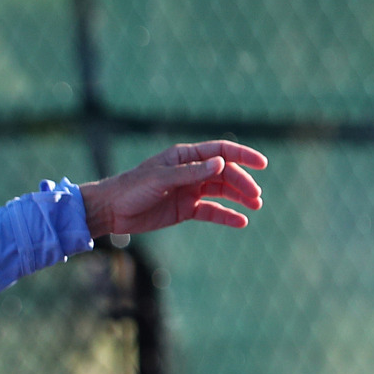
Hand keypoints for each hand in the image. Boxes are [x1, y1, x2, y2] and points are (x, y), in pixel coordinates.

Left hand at [81, 140, 266, 236]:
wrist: (111, 211)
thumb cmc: (132, 188)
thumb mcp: (161, 179)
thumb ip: (191, 172)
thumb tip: (222, 163)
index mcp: (184, 156)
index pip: (220, 151)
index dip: (243, 155)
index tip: (262, 164)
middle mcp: (190, 171)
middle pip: (225, 173)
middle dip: (242, 182)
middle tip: (256, 196)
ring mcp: (189, 190)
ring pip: (221, 192)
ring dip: (239, 198)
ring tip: (255, 206)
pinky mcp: (185, 210)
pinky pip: (211, 212)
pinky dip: (226, 216)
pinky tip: (241, 222)